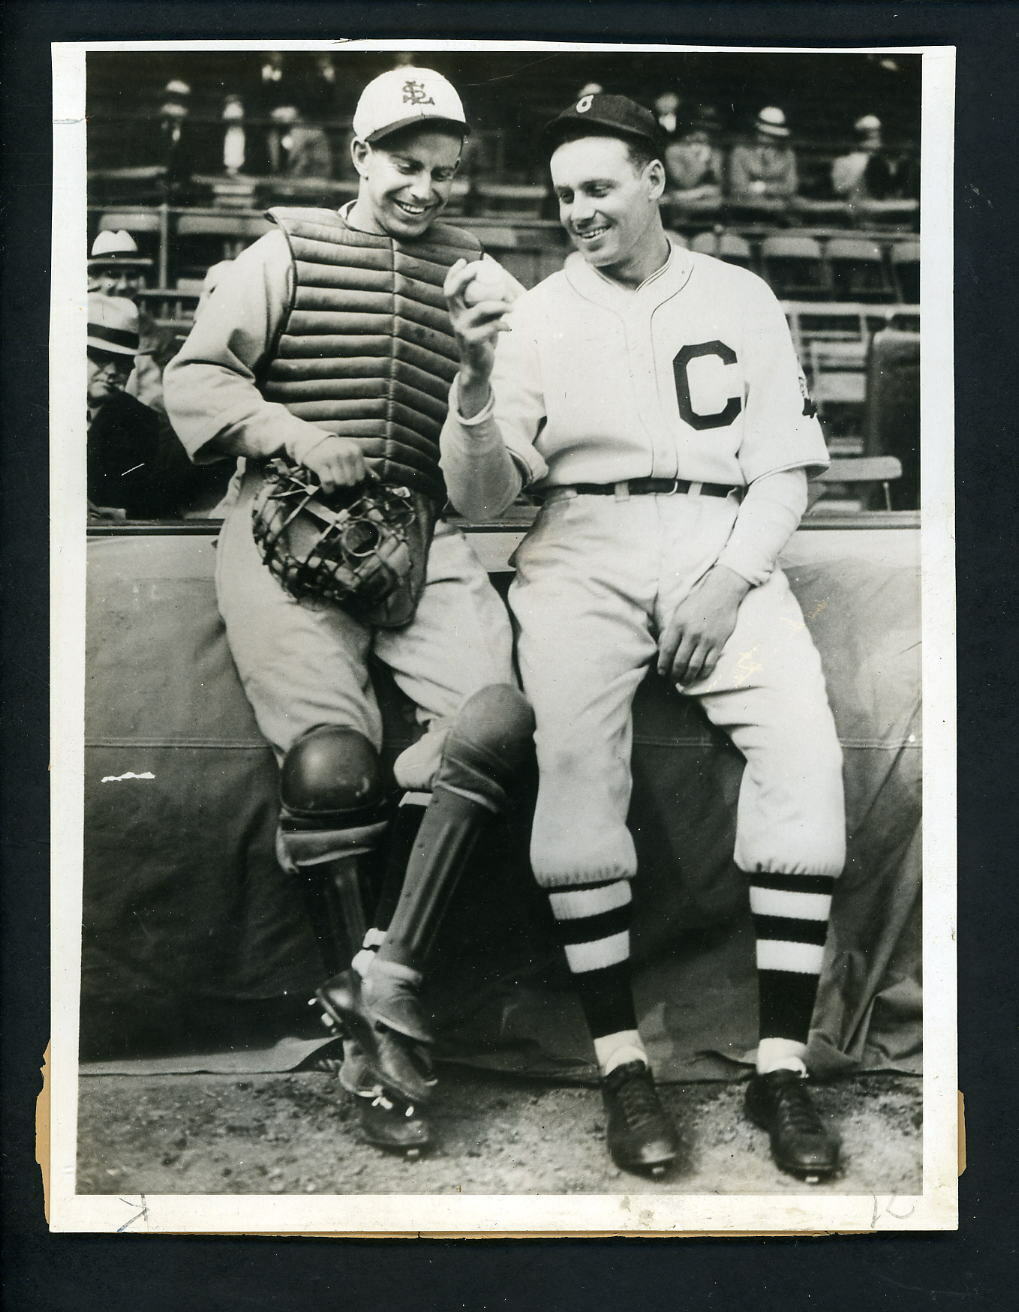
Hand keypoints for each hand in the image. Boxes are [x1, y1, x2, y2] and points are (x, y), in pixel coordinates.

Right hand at [300, 434, 366, 493]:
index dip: (355, 481)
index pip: (361, 477)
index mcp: (355, 451)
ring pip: (340, 483)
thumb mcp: (350, 453)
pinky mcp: (320, 464)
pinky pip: (328, 483)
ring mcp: (332, 458)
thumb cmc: (334, 450)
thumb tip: (378, 480)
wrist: (310, 440)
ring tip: (332, 481)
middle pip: (351, 482)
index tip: (348, 479)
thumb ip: (364, 467)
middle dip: (345, 485)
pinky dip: (328, 489)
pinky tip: (327, 488)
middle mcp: (345, 454)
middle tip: (338, 480)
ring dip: (336, 486)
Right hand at [443, 259, 512, 400]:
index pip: (448, 288)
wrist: (477, 366)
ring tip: (512, 306)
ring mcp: (462, 330)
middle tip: (477, 270)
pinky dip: (503, 325)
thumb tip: (502, 282)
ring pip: (482, 309)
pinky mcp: (472, 341)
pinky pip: (491, 327)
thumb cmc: (482, 338)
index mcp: (456, 311)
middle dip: (464, 278)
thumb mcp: (482, 319)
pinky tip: (508, 327)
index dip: (452, 273)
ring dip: (501, 305)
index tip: (462, 260)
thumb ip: (487, 303)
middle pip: (452, 293)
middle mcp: (455, 318)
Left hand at [657, 564, 750, 686]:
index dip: (663, 665)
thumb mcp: (679, 612)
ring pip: (694, 666)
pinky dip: (703, 674)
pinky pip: (709, 664)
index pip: (667, 651)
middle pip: (679, 662)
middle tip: (672, 680)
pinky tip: (698, 676)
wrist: (722, 593)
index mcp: (678, 624)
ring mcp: (706, 640)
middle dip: (674, 675)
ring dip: (687, 678)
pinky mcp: (719, 643)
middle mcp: (691, 634)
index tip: (662, 672)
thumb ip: (671, 630)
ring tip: (683, 682)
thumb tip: (663, 649)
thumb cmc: (698, 602)